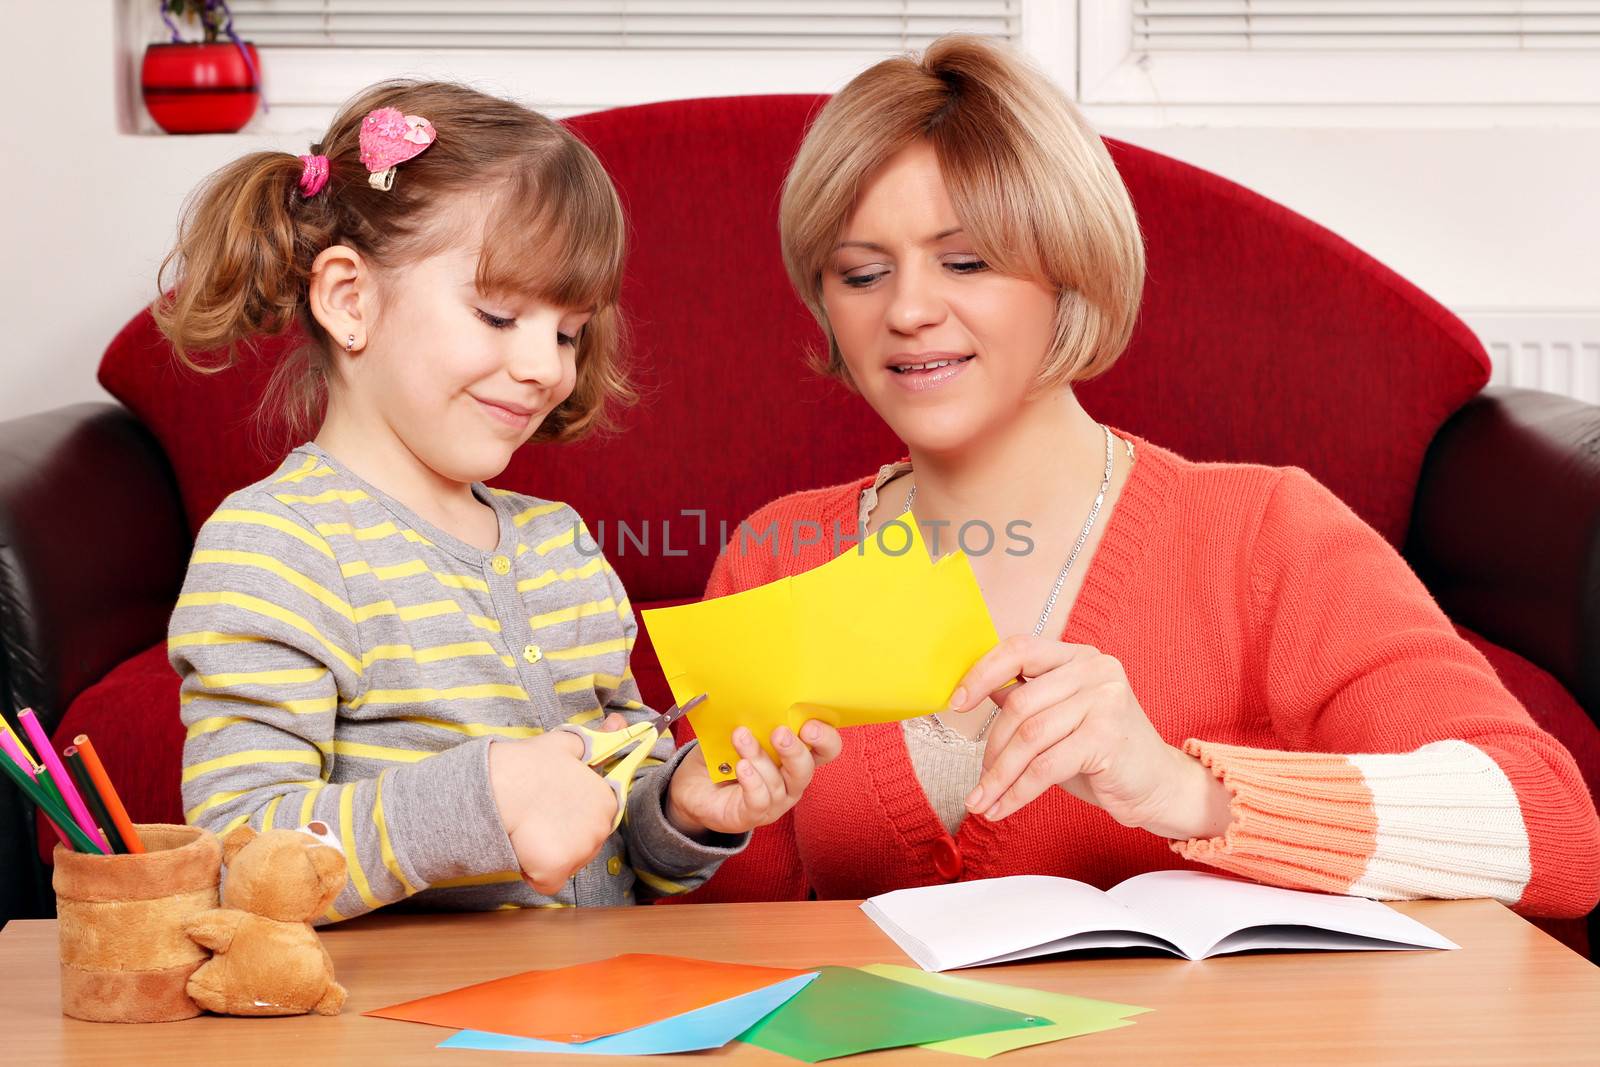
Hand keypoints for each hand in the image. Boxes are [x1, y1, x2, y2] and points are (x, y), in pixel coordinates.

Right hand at [488, 713, 627, 893]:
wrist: (498, 789)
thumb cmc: (528, 765)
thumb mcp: (567, 743)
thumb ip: (598, 738)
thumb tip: (619, 723)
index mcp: (607, 800)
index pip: (594, 817)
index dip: (571, 812)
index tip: (552, 804)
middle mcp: (601, 830)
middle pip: (582, 843)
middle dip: (561, 835)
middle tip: (536, 815)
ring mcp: (580, 854)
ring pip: (565, 862)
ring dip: (547, 853)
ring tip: (527, 830)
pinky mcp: (557, 874)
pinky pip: (547, 881)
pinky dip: (534, 872)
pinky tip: (522, 849)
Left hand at [666, 721, 842, 837]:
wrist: (692, 786)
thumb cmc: (723, 756)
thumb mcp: (740, 732)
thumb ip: (754, 720)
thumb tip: (756, 699)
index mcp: (795, 757)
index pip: (826, 749)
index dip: (825, 738)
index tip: (808, 724)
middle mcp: (790, 782)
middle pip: (806, 769)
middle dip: (795, 750)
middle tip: (779, 732)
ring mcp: (774, 802)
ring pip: (777, 782)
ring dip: (759, 757)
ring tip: (741, 738)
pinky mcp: (751, 815)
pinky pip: (760, 801)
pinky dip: (752, 782)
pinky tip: (741, 767)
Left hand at [952, 636, 1232, 839]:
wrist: (1159, 787)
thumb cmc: (1104, 754)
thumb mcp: (1061, 720)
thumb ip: (1027, 700)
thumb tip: (978, 691)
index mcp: (1079, 657)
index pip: (1019, 649)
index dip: (982, 673)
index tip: (956, 702)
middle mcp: (1095, 670)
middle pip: (1021, 703)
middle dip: (991, 747)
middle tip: (979, 780)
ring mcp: (1105, 700)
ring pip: (1029, 737)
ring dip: (999, 775)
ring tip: (983, 801)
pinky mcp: (1107, 737)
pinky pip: (1045, 767)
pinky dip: (1018, 792)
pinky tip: (1003, 808)